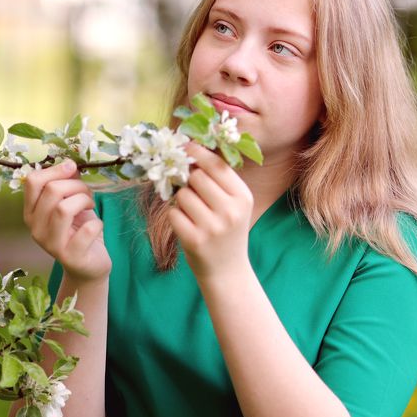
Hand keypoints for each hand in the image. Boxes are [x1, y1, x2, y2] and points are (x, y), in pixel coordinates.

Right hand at [22, 160, 111, 282]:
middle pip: (52, 191)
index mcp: (31, 212)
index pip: (32, 181)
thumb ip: (67, 184)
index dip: (54, 169)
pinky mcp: (70, 257)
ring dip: (84, 200)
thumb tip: (70, 164)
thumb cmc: (79, 230)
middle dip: (76, 185)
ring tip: (90, 204)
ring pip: (64, 209)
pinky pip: (86, 230)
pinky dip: (97, 223)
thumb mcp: (70, 203)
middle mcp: (35, 229)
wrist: (89, 265)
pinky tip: (97, 226)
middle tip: (87, 192)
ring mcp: (51, 245)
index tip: (72, 167)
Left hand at [168, 142, 253, 282]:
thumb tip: (190, 148)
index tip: (185, 146)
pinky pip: (173, 213)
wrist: (228, 271)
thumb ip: (218, 180)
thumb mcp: (234, 204)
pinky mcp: (194, 240)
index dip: (197, 153)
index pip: (216, 165)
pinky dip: (175, 216)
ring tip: (193, 214)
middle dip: (189, 181)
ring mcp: (212, 226)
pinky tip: (187, 226)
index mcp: (243, 197)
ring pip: (182, 194)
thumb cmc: (227, 231)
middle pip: (196, 176)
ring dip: (181, 200)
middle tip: (193, 193)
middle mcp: (230, 211)